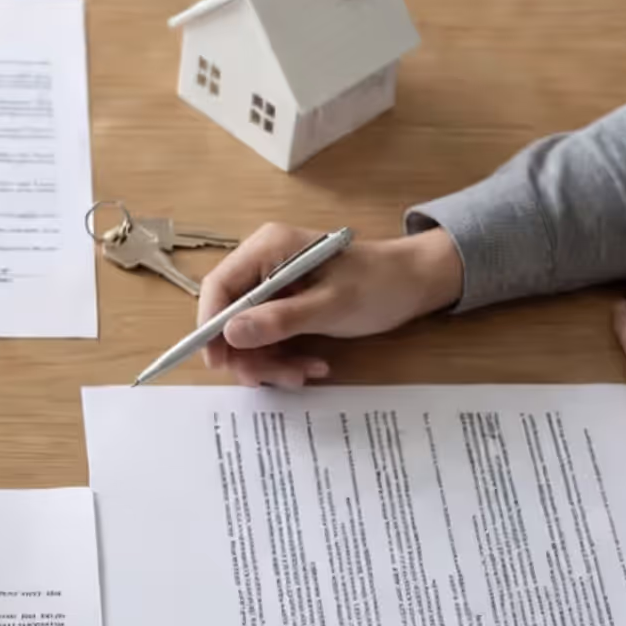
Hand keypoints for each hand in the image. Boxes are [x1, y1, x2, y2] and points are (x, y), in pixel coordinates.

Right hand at [198, 224, 464, 385]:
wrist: (415, 284)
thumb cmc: (379, 284)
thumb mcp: (331, 306)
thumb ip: (280, 319)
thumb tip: (230, 334)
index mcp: (268, 247)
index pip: (219, 286)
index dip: (210, 326)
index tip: (218, 363)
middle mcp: (263, 263)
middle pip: (230, 315)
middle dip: (251, 353)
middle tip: (280, 378)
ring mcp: (273, 285)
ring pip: (248, 334)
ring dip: (272, 361)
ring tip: (305, 372)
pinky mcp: (285, 304)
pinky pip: (268, 338)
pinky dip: (286, 357)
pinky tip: (314, 364)